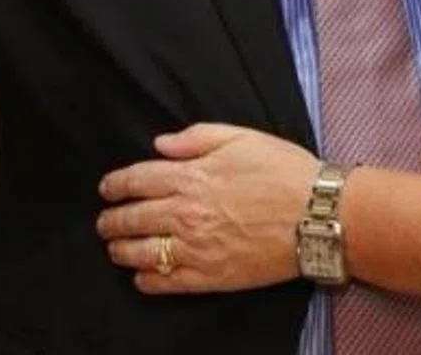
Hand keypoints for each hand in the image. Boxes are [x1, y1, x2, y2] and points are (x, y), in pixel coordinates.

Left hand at [97, 124, 318, 294]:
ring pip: (141, 253)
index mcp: (190, 177)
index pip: (136, 181)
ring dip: (121, 250)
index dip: (115, 185)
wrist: (316, 215)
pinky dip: (147, 280)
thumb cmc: (283, 171)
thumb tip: (160, 144)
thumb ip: (195, 138)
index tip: (106, 189)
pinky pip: (166, 283)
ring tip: (114, 248)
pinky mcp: (209, 277)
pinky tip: (141, 277)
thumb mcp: (241, 137)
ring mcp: (195, 248)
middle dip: (111, 220)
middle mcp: (184, 214)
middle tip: (104, 222)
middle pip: (132, 218)